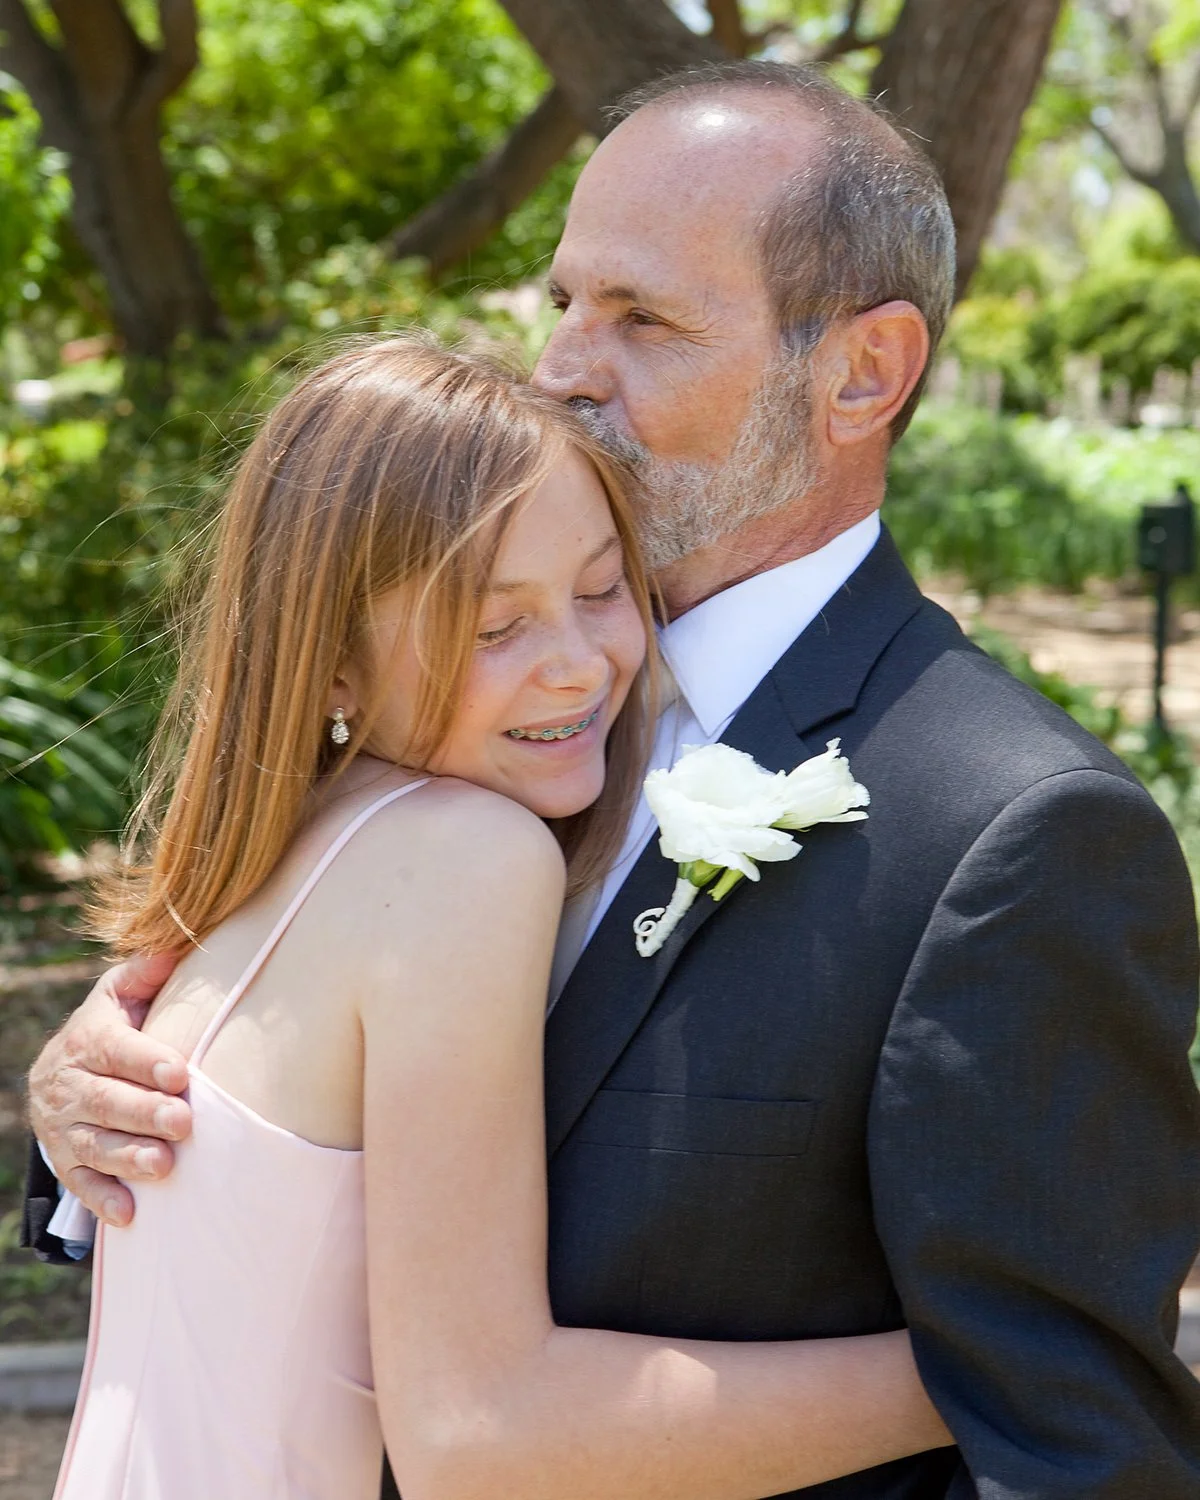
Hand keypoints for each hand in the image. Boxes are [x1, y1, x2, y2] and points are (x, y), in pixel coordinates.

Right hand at [27, 952, 191, 1227]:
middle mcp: (69, 1086)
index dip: (146, 1061)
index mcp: (87, 1041)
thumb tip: (174, 950)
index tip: (179, 1073)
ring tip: (164, 1166)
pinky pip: (81, 1184)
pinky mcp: (66, 1162)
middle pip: (106, 1102)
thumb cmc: (112, 1029)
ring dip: (128, 1158)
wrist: (61, 1073)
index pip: (115, 1050)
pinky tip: (129, 1213)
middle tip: (183, 1122)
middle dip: (144, 1114)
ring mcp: (65, 1128)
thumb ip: (145, 975)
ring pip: (94, 1145)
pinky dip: (103, 1199)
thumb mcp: (121, 995)